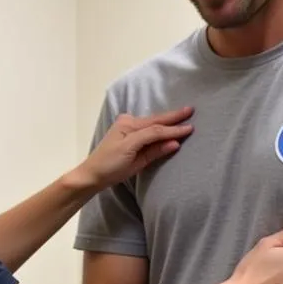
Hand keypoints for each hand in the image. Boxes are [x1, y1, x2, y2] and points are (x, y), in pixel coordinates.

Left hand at [74, 107, 193, 190]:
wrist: (92, 174)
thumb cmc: (110, 168)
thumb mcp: (133, 161)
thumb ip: (153, 150)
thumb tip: (175, 143)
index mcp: (129, 129)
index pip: (157, 129)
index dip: (174, 129)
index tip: (190, 128)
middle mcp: (128, 123)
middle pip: (155, 120)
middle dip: (173, 116)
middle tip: (191, 110)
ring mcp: (126, 125)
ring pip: (151, 122)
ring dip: (167, 118)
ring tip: (183, 114)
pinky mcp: (126, 130)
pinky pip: (146, 126)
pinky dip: (158, 124)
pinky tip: (167, 121)